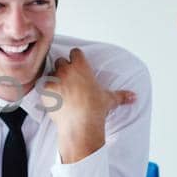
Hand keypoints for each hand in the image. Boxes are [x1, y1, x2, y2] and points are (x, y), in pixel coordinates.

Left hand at [42, 48, 135, 162]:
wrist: (80, 124)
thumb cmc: (95, 109)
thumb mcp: (109, 99)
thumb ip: (121, 95)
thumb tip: (134, 97)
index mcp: (81, 67)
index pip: (75, 52)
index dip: (76, 59)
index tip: (77, 65)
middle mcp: (66, 69)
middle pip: (60, 61)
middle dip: (63, 68)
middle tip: (68, 80)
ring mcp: (54, 79)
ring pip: (50, 73)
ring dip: (53, 79)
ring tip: (59, 90)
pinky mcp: (44, 90)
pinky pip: (42, 86)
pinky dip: (45, 91)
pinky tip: (51, 98)